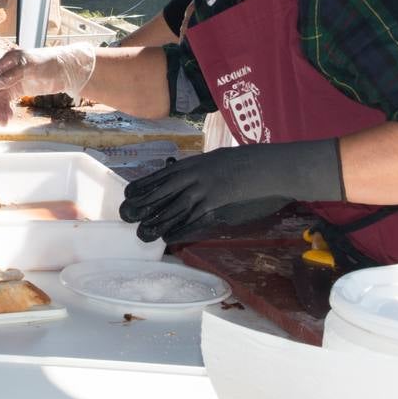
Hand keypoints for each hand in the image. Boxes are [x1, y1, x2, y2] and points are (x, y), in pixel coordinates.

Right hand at [0, 44, 96, 125]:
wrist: (66, 70)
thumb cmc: (50, 63)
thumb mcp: (32, 66)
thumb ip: (13, 74)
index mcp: (7, 61)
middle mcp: (7, 70)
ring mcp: (12, 80)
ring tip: (1, 123)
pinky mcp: (19, 89)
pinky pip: (7, 101)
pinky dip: (6, 110)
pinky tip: (7, 118)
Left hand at [118, 140, 343, 242]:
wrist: (272, 167)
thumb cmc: (249, 162)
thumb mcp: (219, 159)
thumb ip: (201, 168)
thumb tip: (184, 171)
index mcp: (196, 163)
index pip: (163, 175)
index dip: (144, 186)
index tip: (129, 193)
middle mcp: (196, 177)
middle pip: (163, 192)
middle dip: (143, 204)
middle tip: (125, 214)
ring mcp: (206, 193)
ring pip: (174, 209)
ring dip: (157, 222)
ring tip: (142, 232)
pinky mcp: (217, 209)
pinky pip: (195, 222)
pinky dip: (180, 231)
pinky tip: (169, 239)